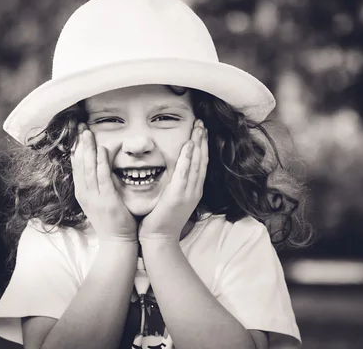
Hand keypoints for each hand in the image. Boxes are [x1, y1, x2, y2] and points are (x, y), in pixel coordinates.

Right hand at [71, 123, 137, 241]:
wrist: (117, 242)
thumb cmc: (112, 221)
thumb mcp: (100, 200)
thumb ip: (99, 185)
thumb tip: (101, 167)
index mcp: (83, 193)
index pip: (77, 167)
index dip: (76, 149)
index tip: (77, 134)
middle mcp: (85, 193)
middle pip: (79, 164)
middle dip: (80, 144)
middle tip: (81, 126)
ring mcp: (95, 197)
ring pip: (88, 168)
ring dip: (88, 149)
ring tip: (87, 133)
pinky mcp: (107, 200)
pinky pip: (103, 177)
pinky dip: (102, 162)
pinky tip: (102, 149)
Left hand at [138, 119, 207, 242]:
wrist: (159, 239)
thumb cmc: (161, 220)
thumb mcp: (171, 198)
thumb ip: (174, 184)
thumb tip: (172, 170)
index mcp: (193, 189)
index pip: (201, 163)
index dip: (202, 146)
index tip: (201, 130)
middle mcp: (195, 189)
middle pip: (202, 160)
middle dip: (202, 140)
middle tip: (201, 123)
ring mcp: (188, 193)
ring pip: (197, 163)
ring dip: (198, 144)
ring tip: (198, 128)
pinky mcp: (178, 195)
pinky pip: (184, 173)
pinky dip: (187, 159)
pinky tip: (188, 146)